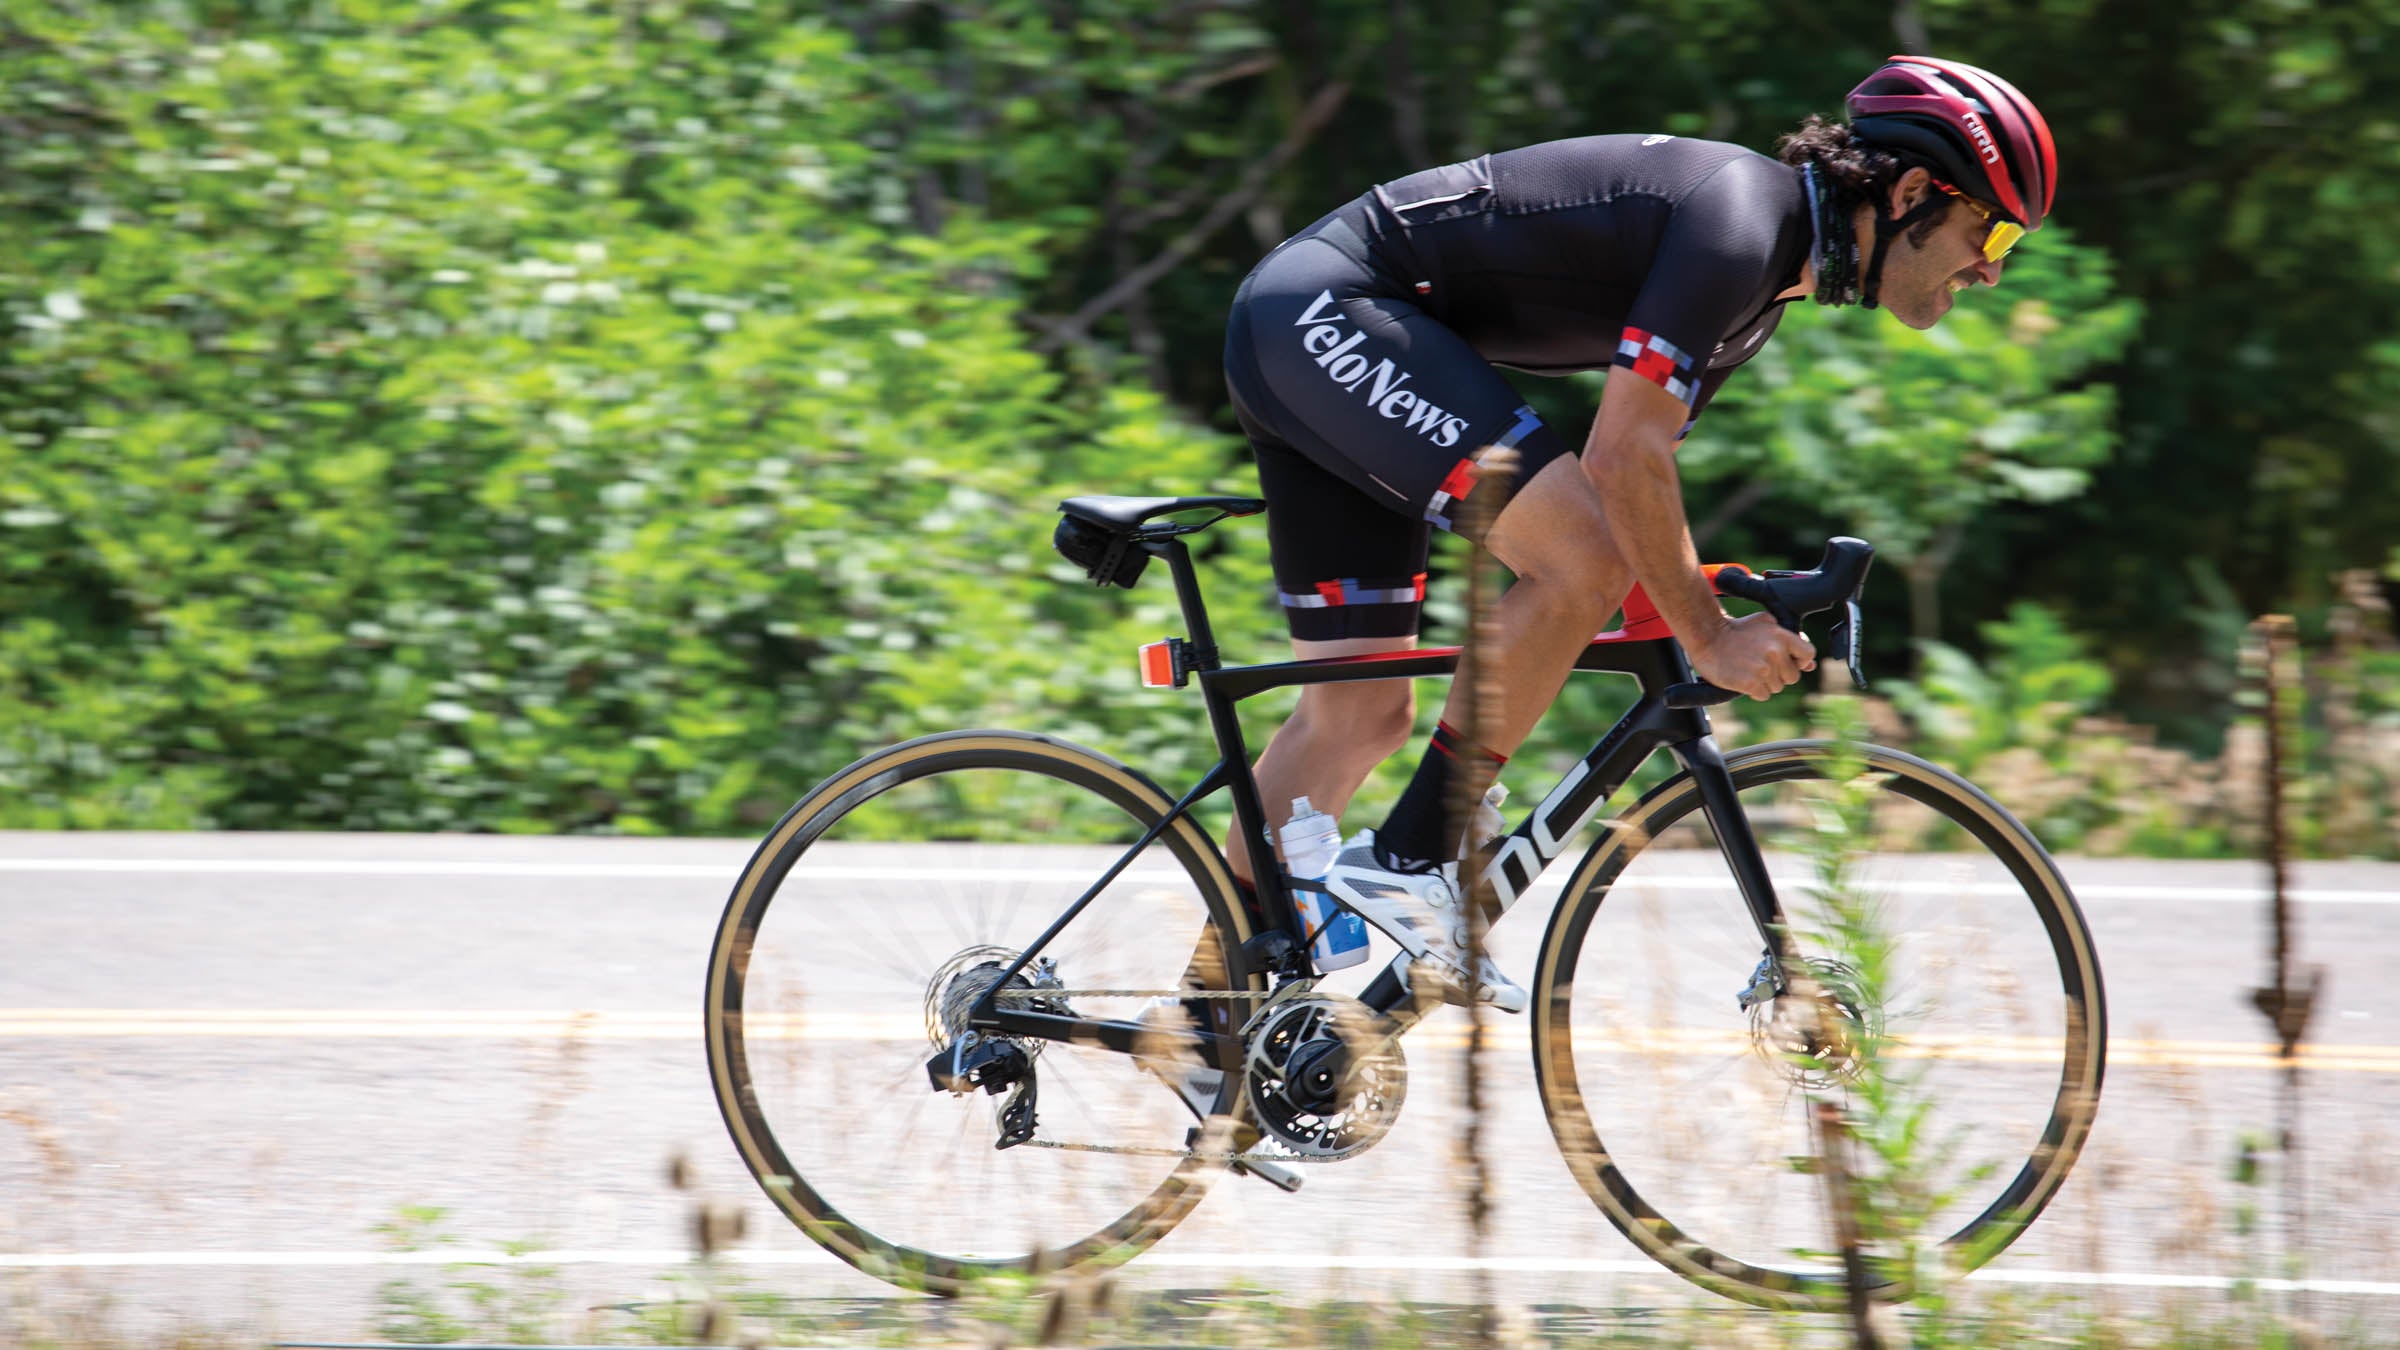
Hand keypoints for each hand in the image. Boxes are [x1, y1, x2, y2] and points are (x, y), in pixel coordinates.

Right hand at [1689, 611, 1815, 701]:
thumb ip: (1789, 640)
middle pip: (1792, 676)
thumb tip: (1809, 664)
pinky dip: (1754, 691)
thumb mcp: (1763, 624)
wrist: (1706, 637)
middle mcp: (1775, 652)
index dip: (1800, 661)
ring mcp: (1763, 669)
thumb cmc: (1734, 630)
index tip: (1789, 662)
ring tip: (1748, 670)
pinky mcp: (1750, 683)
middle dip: (1779, 674)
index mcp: (1781, 636)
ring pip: (1777, 688)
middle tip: (1760, 665)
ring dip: (1765, 683)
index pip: (1808, 654)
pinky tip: (1743, 679)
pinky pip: (1763, 695)